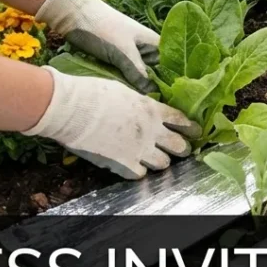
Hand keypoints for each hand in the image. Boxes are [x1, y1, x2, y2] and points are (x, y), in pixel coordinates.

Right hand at [24, 67, 199, 179]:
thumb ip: (141, 103)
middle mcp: (151, 132)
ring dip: (160, 161)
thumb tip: (146, 106)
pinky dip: (138, 171)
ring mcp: (139, 150)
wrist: (71, 109)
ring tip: (156, 159)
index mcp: (153, 110)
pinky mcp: (123, 164)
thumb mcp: (125, 91)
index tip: (196, 132)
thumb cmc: (93, 93)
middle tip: (180, 149)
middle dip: (181, 148)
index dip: (191, 128)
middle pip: (179, 146)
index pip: (181, 121)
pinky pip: (140, 174)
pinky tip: (133, 166)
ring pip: (163, 164)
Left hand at [37, 0, 158, 90]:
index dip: (170, 82)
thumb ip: (138, 73)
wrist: (73, 15)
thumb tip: (153, 94)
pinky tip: (123, 93)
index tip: (169, 99)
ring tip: (135, 101)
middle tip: (150, 104)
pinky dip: (123, 81)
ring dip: (135, 86)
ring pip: (138, 75)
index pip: (170, 66)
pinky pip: (124, 74)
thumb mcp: (122, 53)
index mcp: (154, 43)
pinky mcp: (116, 59)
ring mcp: (130, 54)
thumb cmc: (103, 29)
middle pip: (154, 73)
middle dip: (152, 87)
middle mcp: (145, 49)